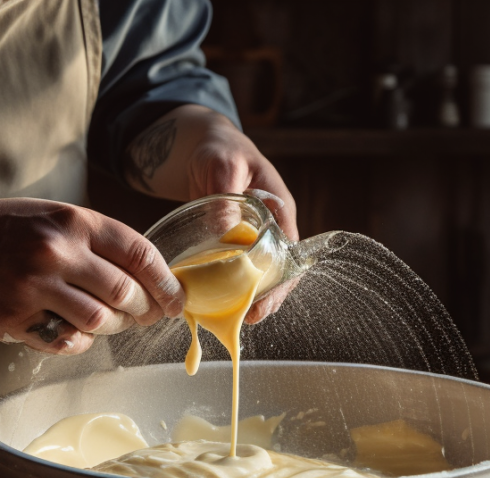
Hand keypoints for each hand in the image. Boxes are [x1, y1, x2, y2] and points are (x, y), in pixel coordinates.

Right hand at [0, 198, 184, 352]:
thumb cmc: (0, 232)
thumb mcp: (51, 218)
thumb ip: (96, 242)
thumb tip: (149, 277)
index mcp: (73, 221)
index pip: (141, 254)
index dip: (166, 283)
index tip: (176, 301)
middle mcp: (57, 251)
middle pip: (126, 294)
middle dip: (142, 311)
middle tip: (141, 316)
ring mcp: (34, 286)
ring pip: (100, 321)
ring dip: (110, 328)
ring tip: (101, 322)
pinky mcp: (14, 317)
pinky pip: (66, 341)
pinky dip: (77, 342)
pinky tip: (66, 329)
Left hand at [186, 124, 298, 325]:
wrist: (200, 146)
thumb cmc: (217, 148)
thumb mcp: (222, 164)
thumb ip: (226, 193)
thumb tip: (226, 229)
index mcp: (278, 208)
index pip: (289, 253)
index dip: (281, 282)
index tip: (265, 302)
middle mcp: (269, 226)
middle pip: (277, 270)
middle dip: (267, 298)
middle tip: (250, 318)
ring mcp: (249, 236)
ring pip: (256, 274)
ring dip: (247, 296)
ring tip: (235, 319)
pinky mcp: (230, 242)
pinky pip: (234, 269)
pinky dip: (227, 286)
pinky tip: (214, 302)